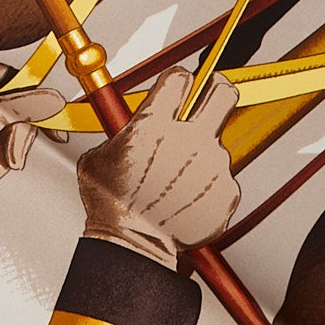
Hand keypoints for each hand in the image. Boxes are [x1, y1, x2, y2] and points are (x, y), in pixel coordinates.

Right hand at [77, 66, 239, 267]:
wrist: (132, 246)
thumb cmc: (111, 205)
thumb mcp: (99, 157)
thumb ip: (122, 132)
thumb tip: (129, 124)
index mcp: (154, 124)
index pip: (180, 78)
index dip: (178, 80)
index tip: (177, 86)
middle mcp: (189, 139)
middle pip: (222, 92)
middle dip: (217, 88)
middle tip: (211, 94)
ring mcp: (213, 165)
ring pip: (217, 144)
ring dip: (202, 155)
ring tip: (178, 179)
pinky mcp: (226, 190)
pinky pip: (223, 178)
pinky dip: (208, 185)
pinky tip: (186, 197)